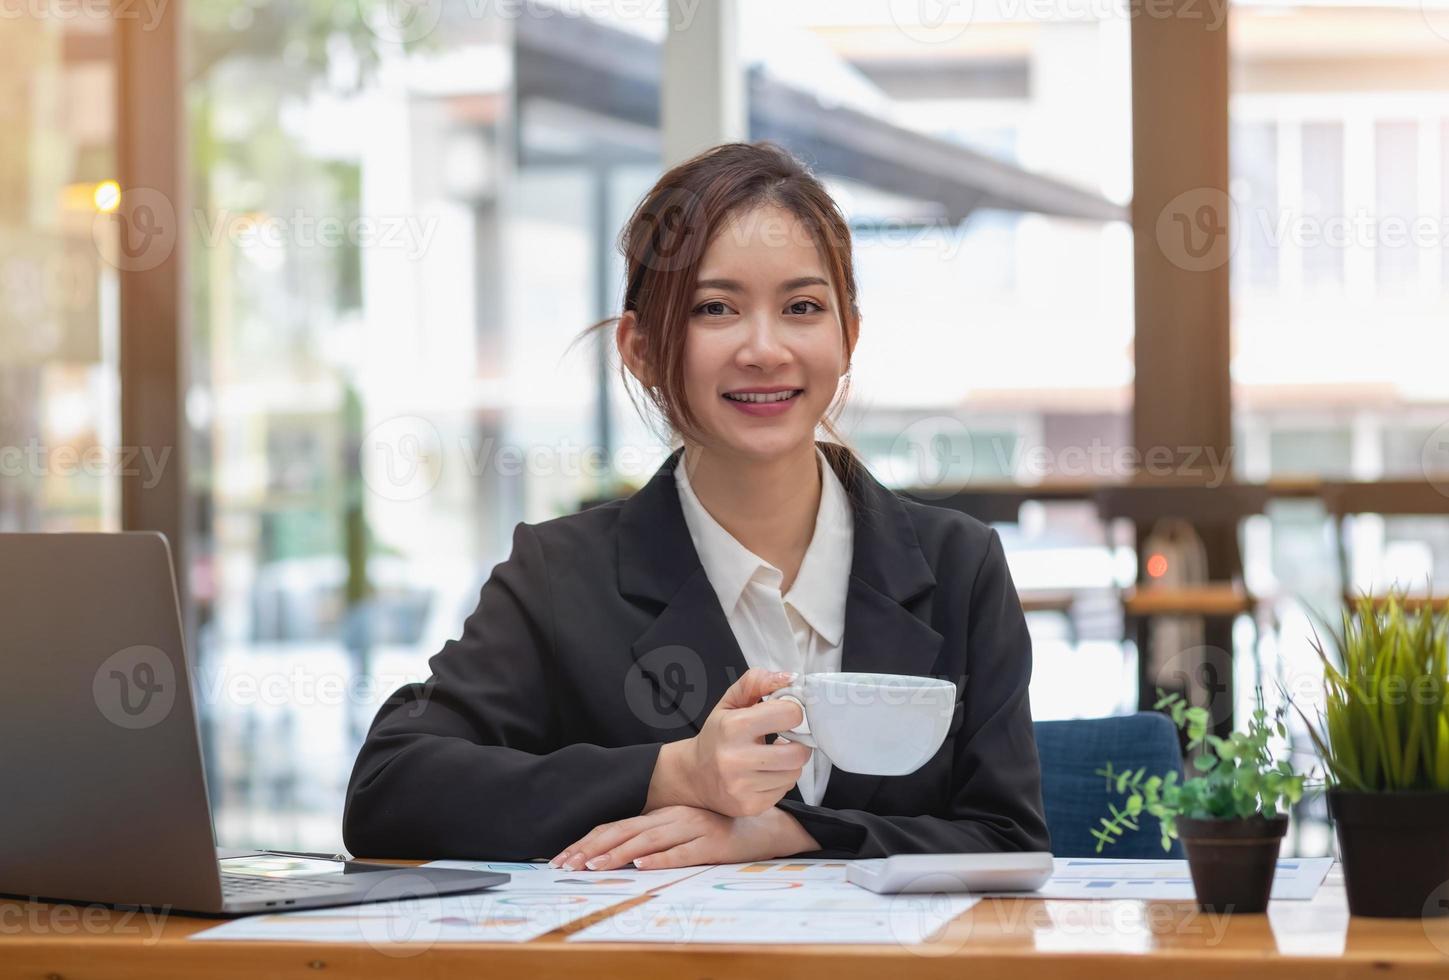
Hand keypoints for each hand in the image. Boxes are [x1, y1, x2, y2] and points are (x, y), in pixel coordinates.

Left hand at [548, 805, 819, 871]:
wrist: (763, 825)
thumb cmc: (718, 829)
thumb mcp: (680, 827)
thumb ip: (653, 835)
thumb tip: (617, 854)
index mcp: (661, 814)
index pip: (616, 827)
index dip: (588, 842)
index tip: (564, 858)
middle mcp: (672, 817)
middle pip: (624, 832)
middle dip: (592, 850)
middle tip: (567, 865)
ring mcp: (692, 828)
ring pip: (648, 841)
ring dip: (618, 855)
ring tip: (595, 867)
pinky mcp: (711, 844)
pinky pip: (682, 852)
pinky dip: (661, 859)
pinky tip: (642, 866)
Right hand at [646, 667, 811, 817]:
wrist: (692, 776)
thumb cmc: (716, 735)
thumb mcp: (730, 703)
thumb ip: (756, 683)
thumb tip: (790, 678)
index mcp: (733, 727)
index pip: (789, 715)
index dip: (792, 712)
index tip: (785, 715)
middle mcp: (736, 759)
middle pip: (798, 753)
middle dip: (798, 744)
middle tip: (787, 740)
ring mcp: (742, 786)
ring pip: (794, 774)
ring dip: (789, 764)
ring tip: (773, 757)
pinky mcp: (749, 806)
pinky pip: (784, 791)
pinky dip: (780, 780)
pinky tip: (764, 773)